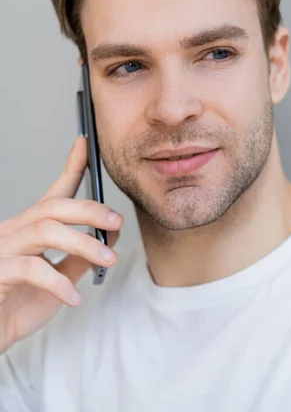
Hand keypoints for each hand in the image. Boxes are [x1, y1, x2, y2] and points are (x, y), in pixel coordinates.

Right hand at [0, 136, 123, 353]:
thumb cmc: (16, 307)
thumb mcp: (58, 281)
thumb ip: (78, 259)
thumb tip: (108, 238)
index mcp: (28, 231)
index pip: (53, 194)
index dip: (70, 168)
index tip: (84, 145)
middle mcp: (13, 233)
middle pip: (53, 207)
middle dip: (89, 209)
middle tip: (117, 221)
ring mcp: (2, 251)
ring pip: (45, 231)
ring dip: (83, 243)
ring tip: (108, 259)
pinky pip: (31, 269)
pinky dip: (59, 282)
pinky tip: (74, 298)